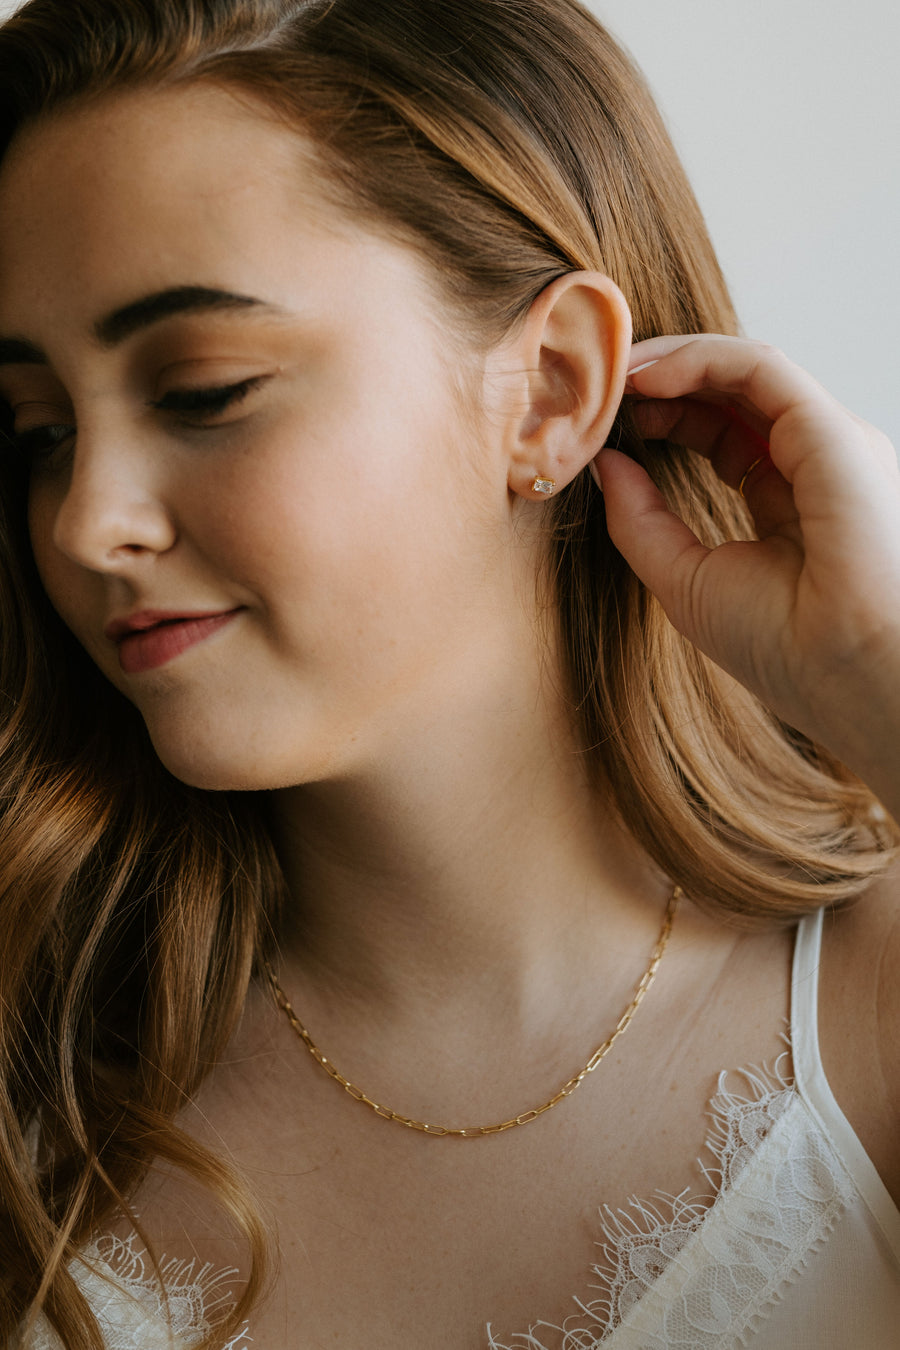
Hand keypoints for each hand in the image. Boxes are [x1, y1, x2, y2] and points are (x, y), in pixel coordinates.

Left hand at [595, 335, 899, 815]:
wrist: (845, 673)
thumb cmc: (782, 646)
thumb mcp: (684, 579)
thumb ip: (639, 520)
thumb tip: (605, 463)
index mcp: (788, 499)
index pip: (723, 432)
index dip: (666, 416)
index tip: (609, 420)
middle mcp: (814, 462)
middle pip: (732, 394)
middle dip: (665, 379)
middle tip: (603, 383)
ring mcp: (826, 441)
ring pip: (744, 368)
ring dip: (673, 360)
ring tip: (615, 371)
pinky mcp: (829, 429)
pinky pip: (758, 367)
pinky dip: (697, 358)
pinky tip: (645, 376)